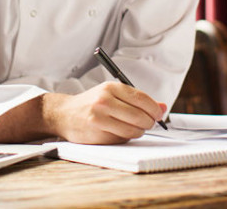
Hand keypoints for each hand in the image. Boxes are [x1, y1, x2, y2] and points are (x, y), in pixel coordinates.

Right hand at [42, 82, 166, 143]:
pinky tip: (116, 132)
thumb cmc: (92, 104)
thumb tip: (163, 107)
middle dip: (149, 123)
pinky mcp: (96, 132)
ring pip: (133, 130)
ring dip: (138, 132)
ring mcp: (99, 117)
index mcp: (111, 87)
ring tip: (131, 127)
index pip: (142, 99)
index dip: (155, 109)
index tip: (159, 115)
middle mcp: (105, 100)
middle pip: (140, 116)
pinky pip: (121, 139)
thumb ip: (138, 100)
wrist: (64, 114)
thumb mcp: (112, 94)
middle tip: (147, 123)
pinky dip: (124, 137)